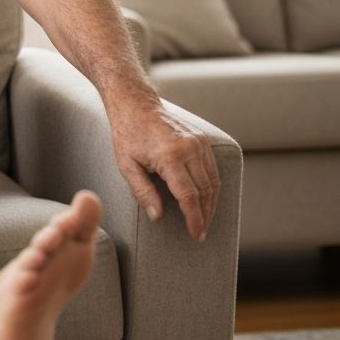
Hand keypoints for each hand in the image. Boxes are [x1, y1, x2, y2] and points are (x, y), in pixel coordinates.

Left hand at [110, 103, 220, 241]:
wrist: (135, 104)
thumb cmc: (127, 135)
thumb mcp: (126, 165)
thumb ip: (142, 192)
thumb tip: (157, 217)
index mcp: (169, 156)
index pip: (188, 196)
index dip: (194, 218)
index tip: (195, 234)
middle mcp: (189, 148)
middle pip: (205, 190)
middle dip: (205, 215)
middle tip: (200, 233)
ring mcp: (198, 142)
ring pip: (213, 181)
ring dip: (212, 203)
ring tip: (204, 221)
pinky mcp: (202, 139)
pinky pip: (213, 168)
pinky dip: (212, 187)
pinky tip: (206, 200)